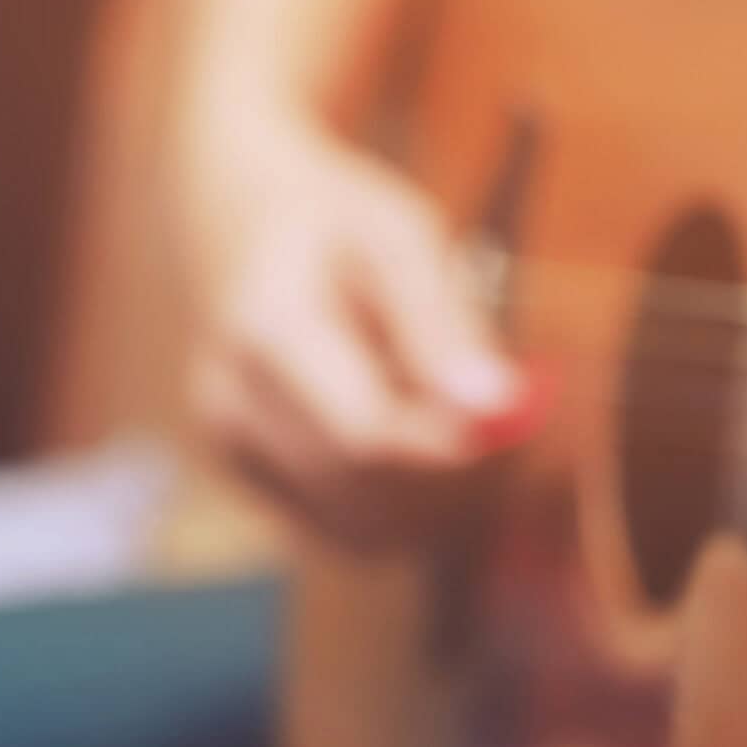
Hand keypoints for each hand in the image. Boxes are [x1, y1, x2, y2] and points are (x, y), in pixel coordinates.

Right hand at [183, 112, 523, 547]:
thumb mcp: (400, 235)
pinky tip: (426, 449)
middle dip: (456, 473)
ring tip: (466, 422)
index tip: (516, 415)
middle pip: (368, 490)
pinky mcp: (246, 477)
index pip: (369, 437)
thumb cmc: (334, 218)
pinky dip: (401, 511)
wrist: (238, 214)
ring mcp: (229, 448)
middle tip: (510, 415)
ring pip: (362, 528)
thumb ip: (444, 321)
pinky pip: (345, 532)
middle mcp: (232, 403)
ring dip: (436, 500)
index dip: (457, 446)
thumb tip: (494, 405)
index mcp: (266, 333)